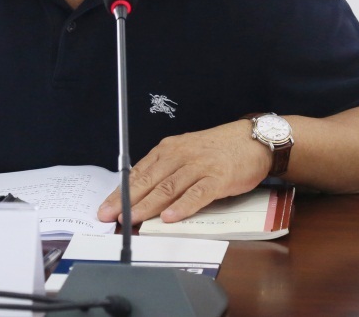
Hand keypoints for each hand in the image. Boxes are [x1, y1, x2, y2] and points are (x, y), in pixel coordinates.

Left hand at [97, 120, 269, 223]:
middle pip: (148, 180)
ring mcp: (199, 166)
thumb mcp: (186, 153)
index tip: (106, 206)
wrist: (252, 140)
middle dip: (127, 200)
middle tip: (111, 216)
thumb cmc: (217, 149)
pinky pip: (197, 193)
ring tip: (133, 219)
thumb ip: (166, 171)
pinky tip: (170, 217)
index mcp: (169, 149)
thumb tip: (143, 195)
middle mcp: (180, 155)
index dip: (121, 191)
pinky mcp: (218, 178)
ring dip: (148, 205)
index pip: (138, 172)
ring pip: (168, 187)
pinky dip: (182, 206)